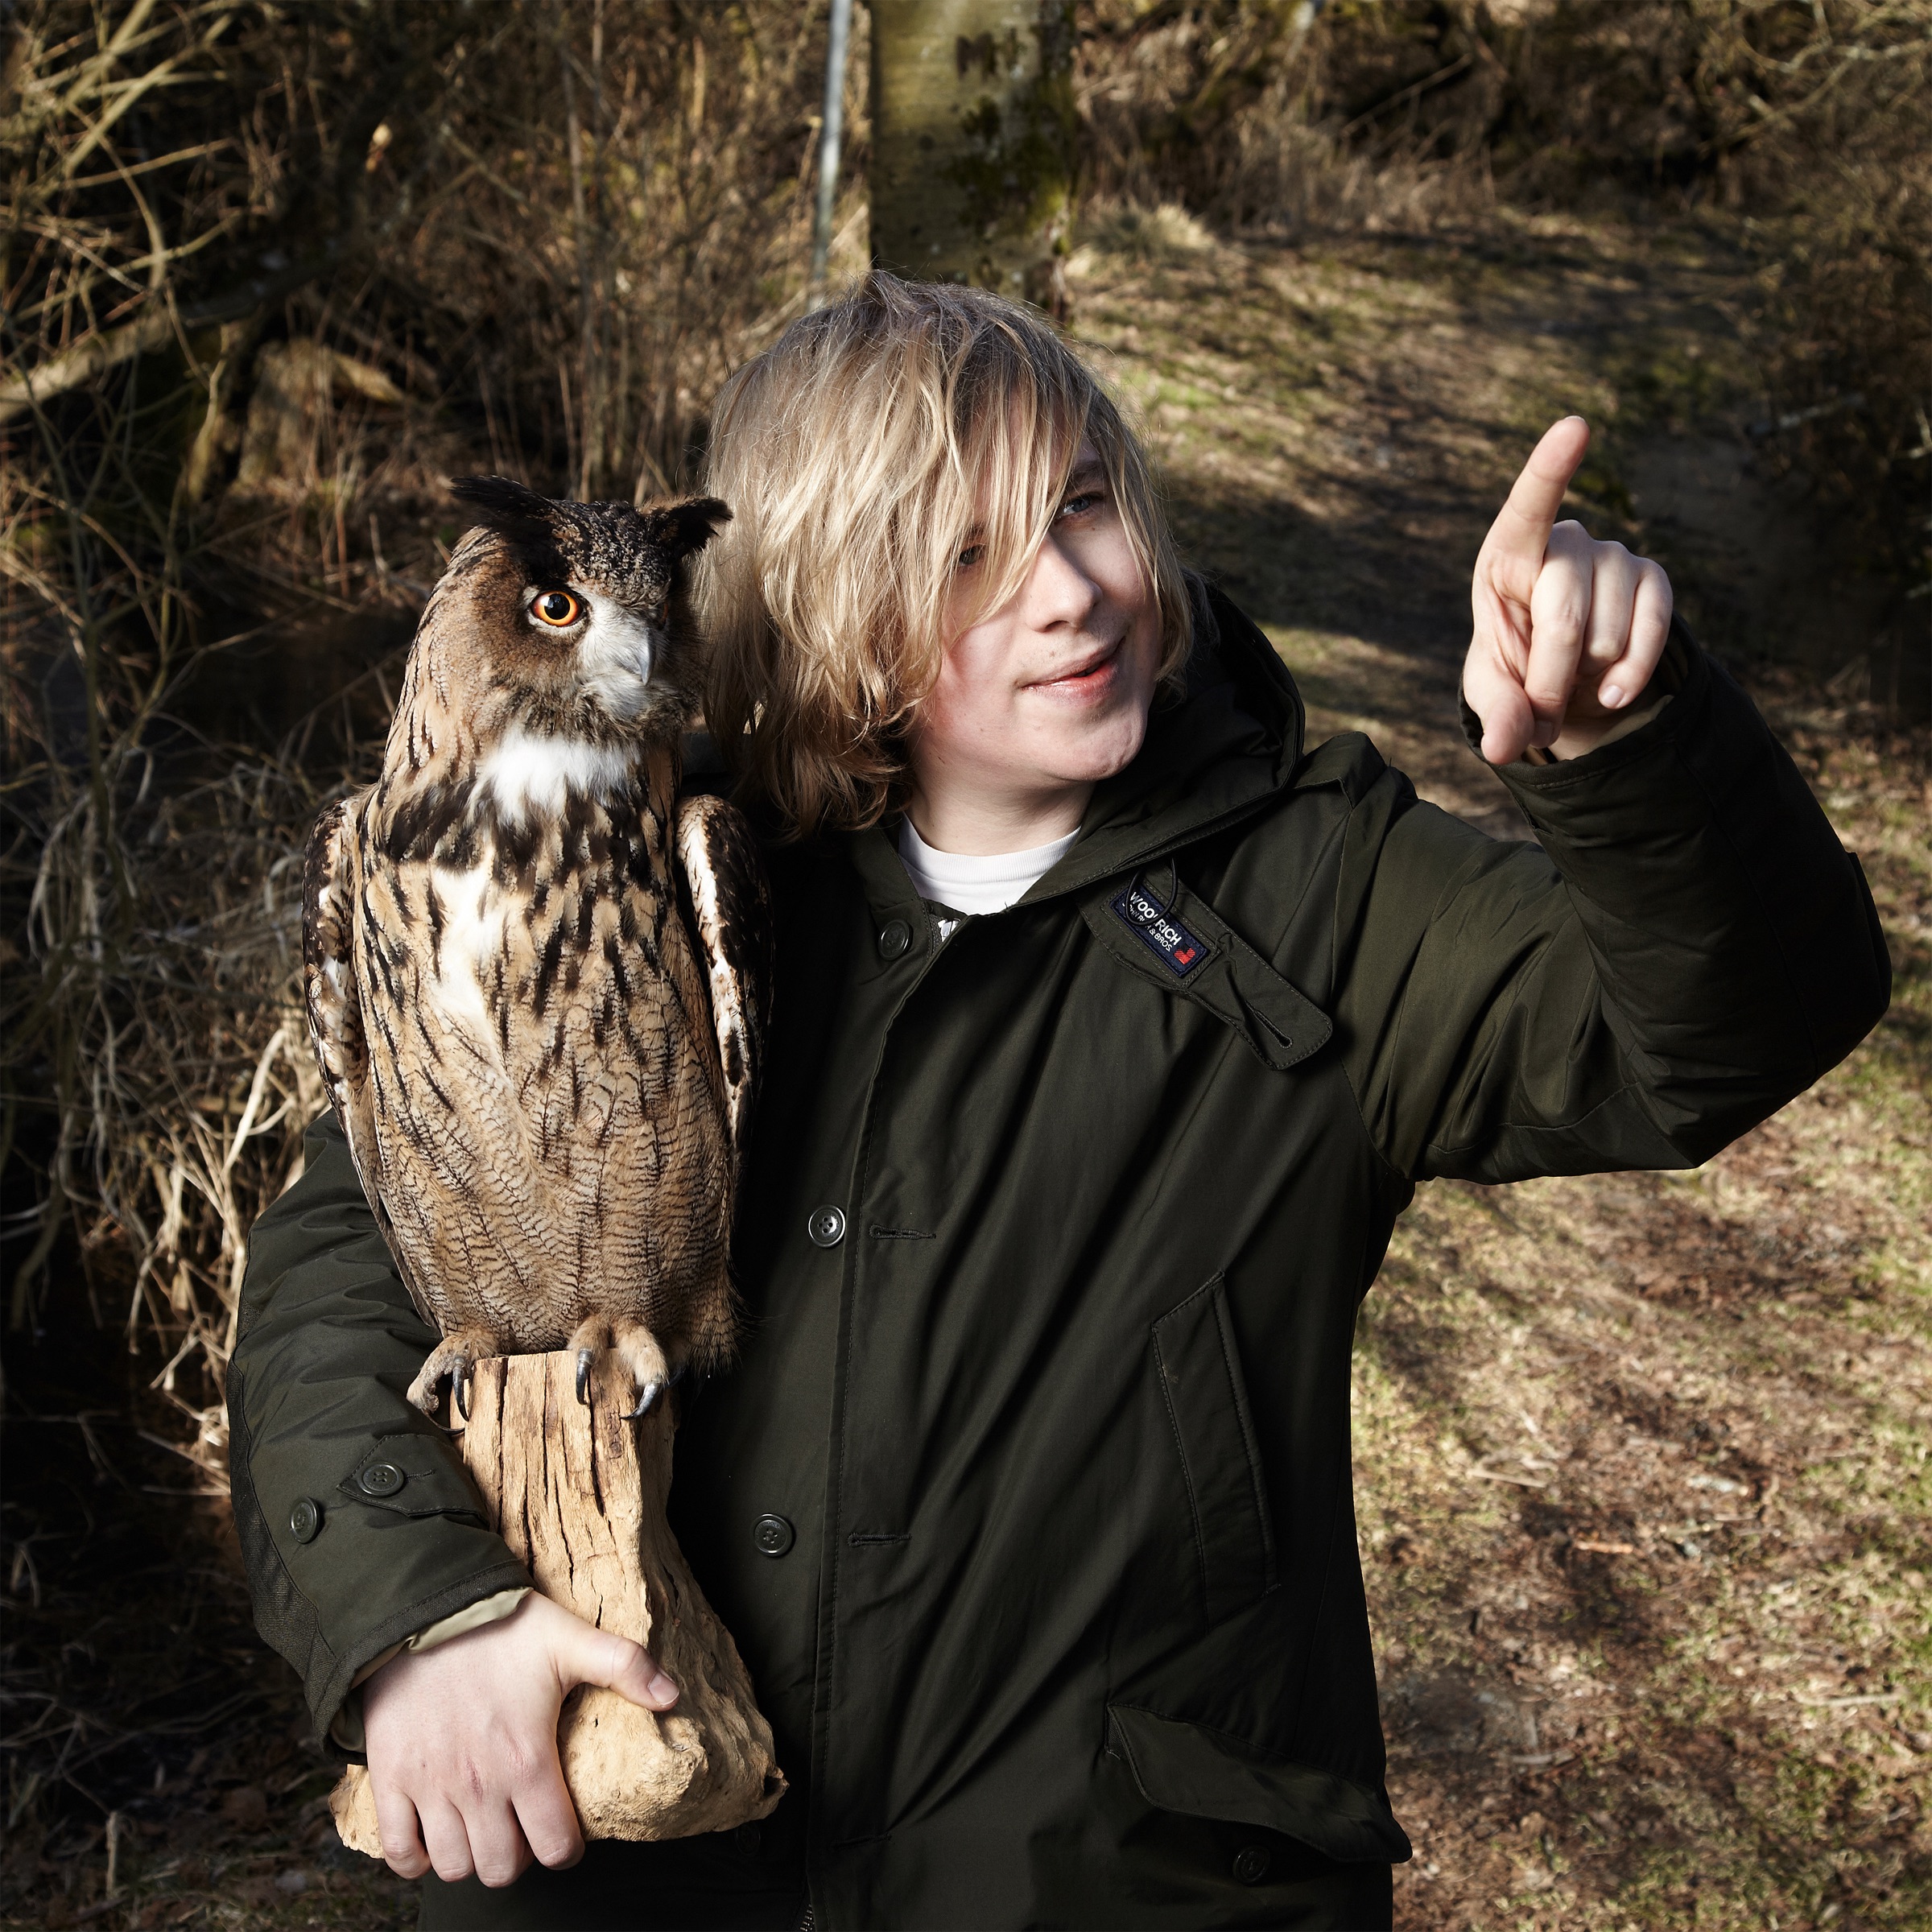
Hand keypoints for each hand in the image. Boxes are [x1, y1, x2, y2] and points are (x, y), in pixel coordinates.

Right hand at [361, 1590, 676, 1886]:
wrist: (423, 1609)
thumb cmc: (499, 1626)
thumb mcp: (570, 1640)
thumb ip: (626, 1666)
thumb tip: (673, 1696)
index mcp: (527, 1760)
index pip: (555, 1848)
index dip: (565, 1849)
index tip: (563, 1834)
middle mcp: (478, 1785)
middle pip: (501, 1868)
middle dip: (516, 1857)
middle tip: (520, 1829)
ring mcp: (431, 1788)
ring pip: (454, 1867)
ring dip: (470, 1858)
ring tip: (481, 1828)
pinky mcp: (391, 1781)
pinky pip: (399, 1853)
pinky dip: (416, 1857)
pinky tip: (434, 1835)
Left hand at [1463, 417, 1673, 764]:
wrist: (1565, 676)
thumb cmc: (1514, 668)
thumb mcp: (1493, 692)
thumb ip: (1496, 714)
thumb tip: (1504, 746)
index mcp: (1508, 554)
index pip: (1527, 507)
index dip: (1550, 469)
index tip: (1576, 427)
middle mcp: (1565, 542)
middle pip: (1563, 618)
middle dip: (1549, 680)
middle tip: (1540, 705)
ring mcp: (1615, 557)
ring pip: (1607, 636)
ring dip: (1587, 679)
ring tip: (1573, 679)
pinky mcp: (1655, 581)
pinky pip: (1653, 633)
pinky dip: (1631, 674)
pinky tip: (1613, 690)